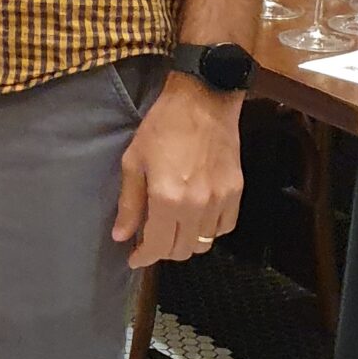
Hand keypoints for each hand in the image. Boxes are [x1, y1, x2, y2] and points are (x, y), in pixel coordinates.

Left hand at [112, 76, 242, 268]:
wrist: (204, 100)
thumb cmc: (162, 127)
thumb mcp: (134, 161)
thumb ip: (129, 203)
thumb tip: (121, 236)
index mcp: (167, 198)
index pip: (158, 246)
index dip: (144, 257)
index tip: (134, 258)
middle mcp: (196, 206)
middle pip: (182, 250)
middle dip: (163, 251)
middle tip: (150, 240)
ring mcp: (220, 200)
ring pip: (204, 243)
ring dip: (186, 242)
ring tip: (172, 229)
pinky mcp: (236, 191)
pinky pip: (224, 227)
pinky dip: (209, 231)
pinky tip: (196, 219)